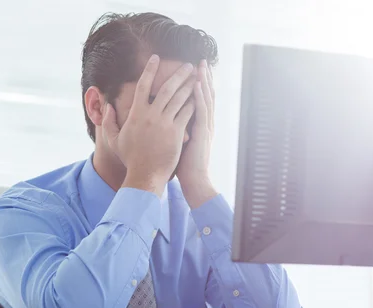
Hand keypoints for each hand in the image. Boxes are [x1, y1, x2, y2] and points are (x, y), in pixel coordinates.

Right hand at [102, 55, 195, 196]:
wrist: (145, 174)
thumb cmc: (130, 158)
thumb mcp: (114, 139)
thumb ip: (109, 121)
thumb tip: (107, 106)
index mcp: (136, 114)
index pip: (143, 85)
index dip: (149, 70)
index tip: (156, 58)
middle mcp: (151, 115)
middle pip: (167, 88)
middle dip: (179, 74)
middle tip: (188, 65)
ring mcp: (165, 123)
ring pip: (179, 99)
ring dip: (189, 86)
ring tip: (196, 77)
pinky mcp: (176, 133)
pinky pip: (186, 113)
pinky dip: (193, 103)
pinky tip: (199, 97)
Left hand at [176, 60, 218, 208]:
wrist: (194, 181)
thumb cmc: (184, 165)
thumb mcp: (180, 143)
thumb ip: (178, 129)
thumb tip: (167, 121)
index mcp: (198, 125)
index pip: (198, 100)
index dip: (197, 85)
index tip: (192, 71)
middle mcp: (204, 123)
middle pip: (205, 95)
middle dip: (203, 77)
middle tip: (200, 61)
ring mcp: (205, 127)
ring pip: (205, 99)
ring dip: (203, 81)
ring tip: (200, 65)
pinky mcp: (202, 132)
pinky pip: (201, 111)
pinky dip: (200, 96)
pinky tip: (197, 84)